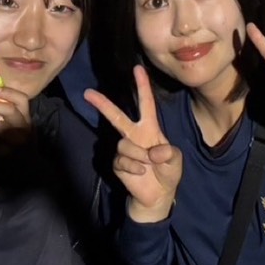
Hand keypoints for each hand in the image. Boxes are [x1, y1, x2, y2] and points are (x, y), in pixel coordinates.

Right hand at [85, 67, 183, 221]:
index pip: (146, 104)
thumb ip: (169, 154)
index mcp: (150, 129)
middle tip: (88, 93)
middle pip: (117, 116)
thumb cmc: (168, 172)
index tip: (137, 68)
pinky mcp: (118, 164)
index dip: (142, 86)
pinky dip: (133, 168)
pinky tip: (140, 174)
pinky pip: (121, 161)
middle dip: (103, 104)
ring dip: (137, 155)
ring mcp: (124, 149)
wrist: (157, 196)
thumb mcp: (176, 162)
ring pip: (123, 144)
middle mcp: (134, 135)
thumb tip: (155, 151)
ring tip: (147, 165)